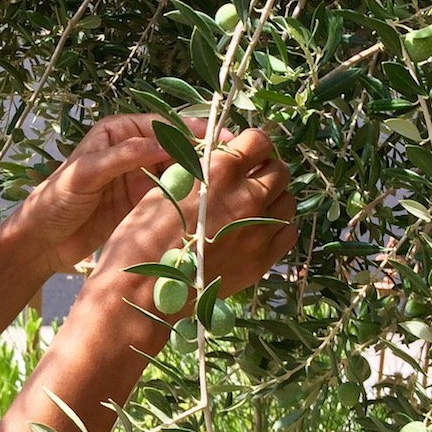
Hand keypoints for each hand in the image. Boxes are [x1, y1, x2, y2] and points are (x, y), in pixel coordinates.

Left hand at [12, 114, 242, 276]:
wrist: (41, 241)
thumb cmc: (55, 199)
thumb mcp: (85, 173)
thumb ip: (122, 157)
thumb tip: (161, 143)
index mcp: (118, 133)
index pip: (164, 126)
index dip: (194, 132)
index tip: (223, 140)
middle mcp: (132, 152)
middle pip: (177, 148)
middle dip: (206, 153)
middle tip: (238, 163)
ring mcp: (139, 179)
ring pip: (180, 173)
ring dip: (202, 178)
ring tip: (232, 184)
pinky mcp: (142, 206)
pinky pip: (172, 197)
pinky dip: (191, 199)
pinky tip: (211, 205)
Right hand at [93, 127, 295, 309]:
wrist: (146, 290)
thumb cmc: (143, 234)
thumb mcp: (167, 186)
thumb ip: (202, 169)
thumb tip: (223, 157)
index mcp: (220, 172)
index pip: (259, 141)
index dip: (252, 143)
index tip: (244, 150)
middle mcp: (247, 198)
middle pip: (280, 170)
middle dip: (266, 168)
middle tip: (248, 177)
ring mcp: (259, 231)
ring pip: (288, 201)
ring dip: (273, 197)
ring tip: (252, 205)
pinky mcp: (262, 260)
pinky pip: (287, 233)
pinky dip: (277, 226)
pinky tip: (256, 230)